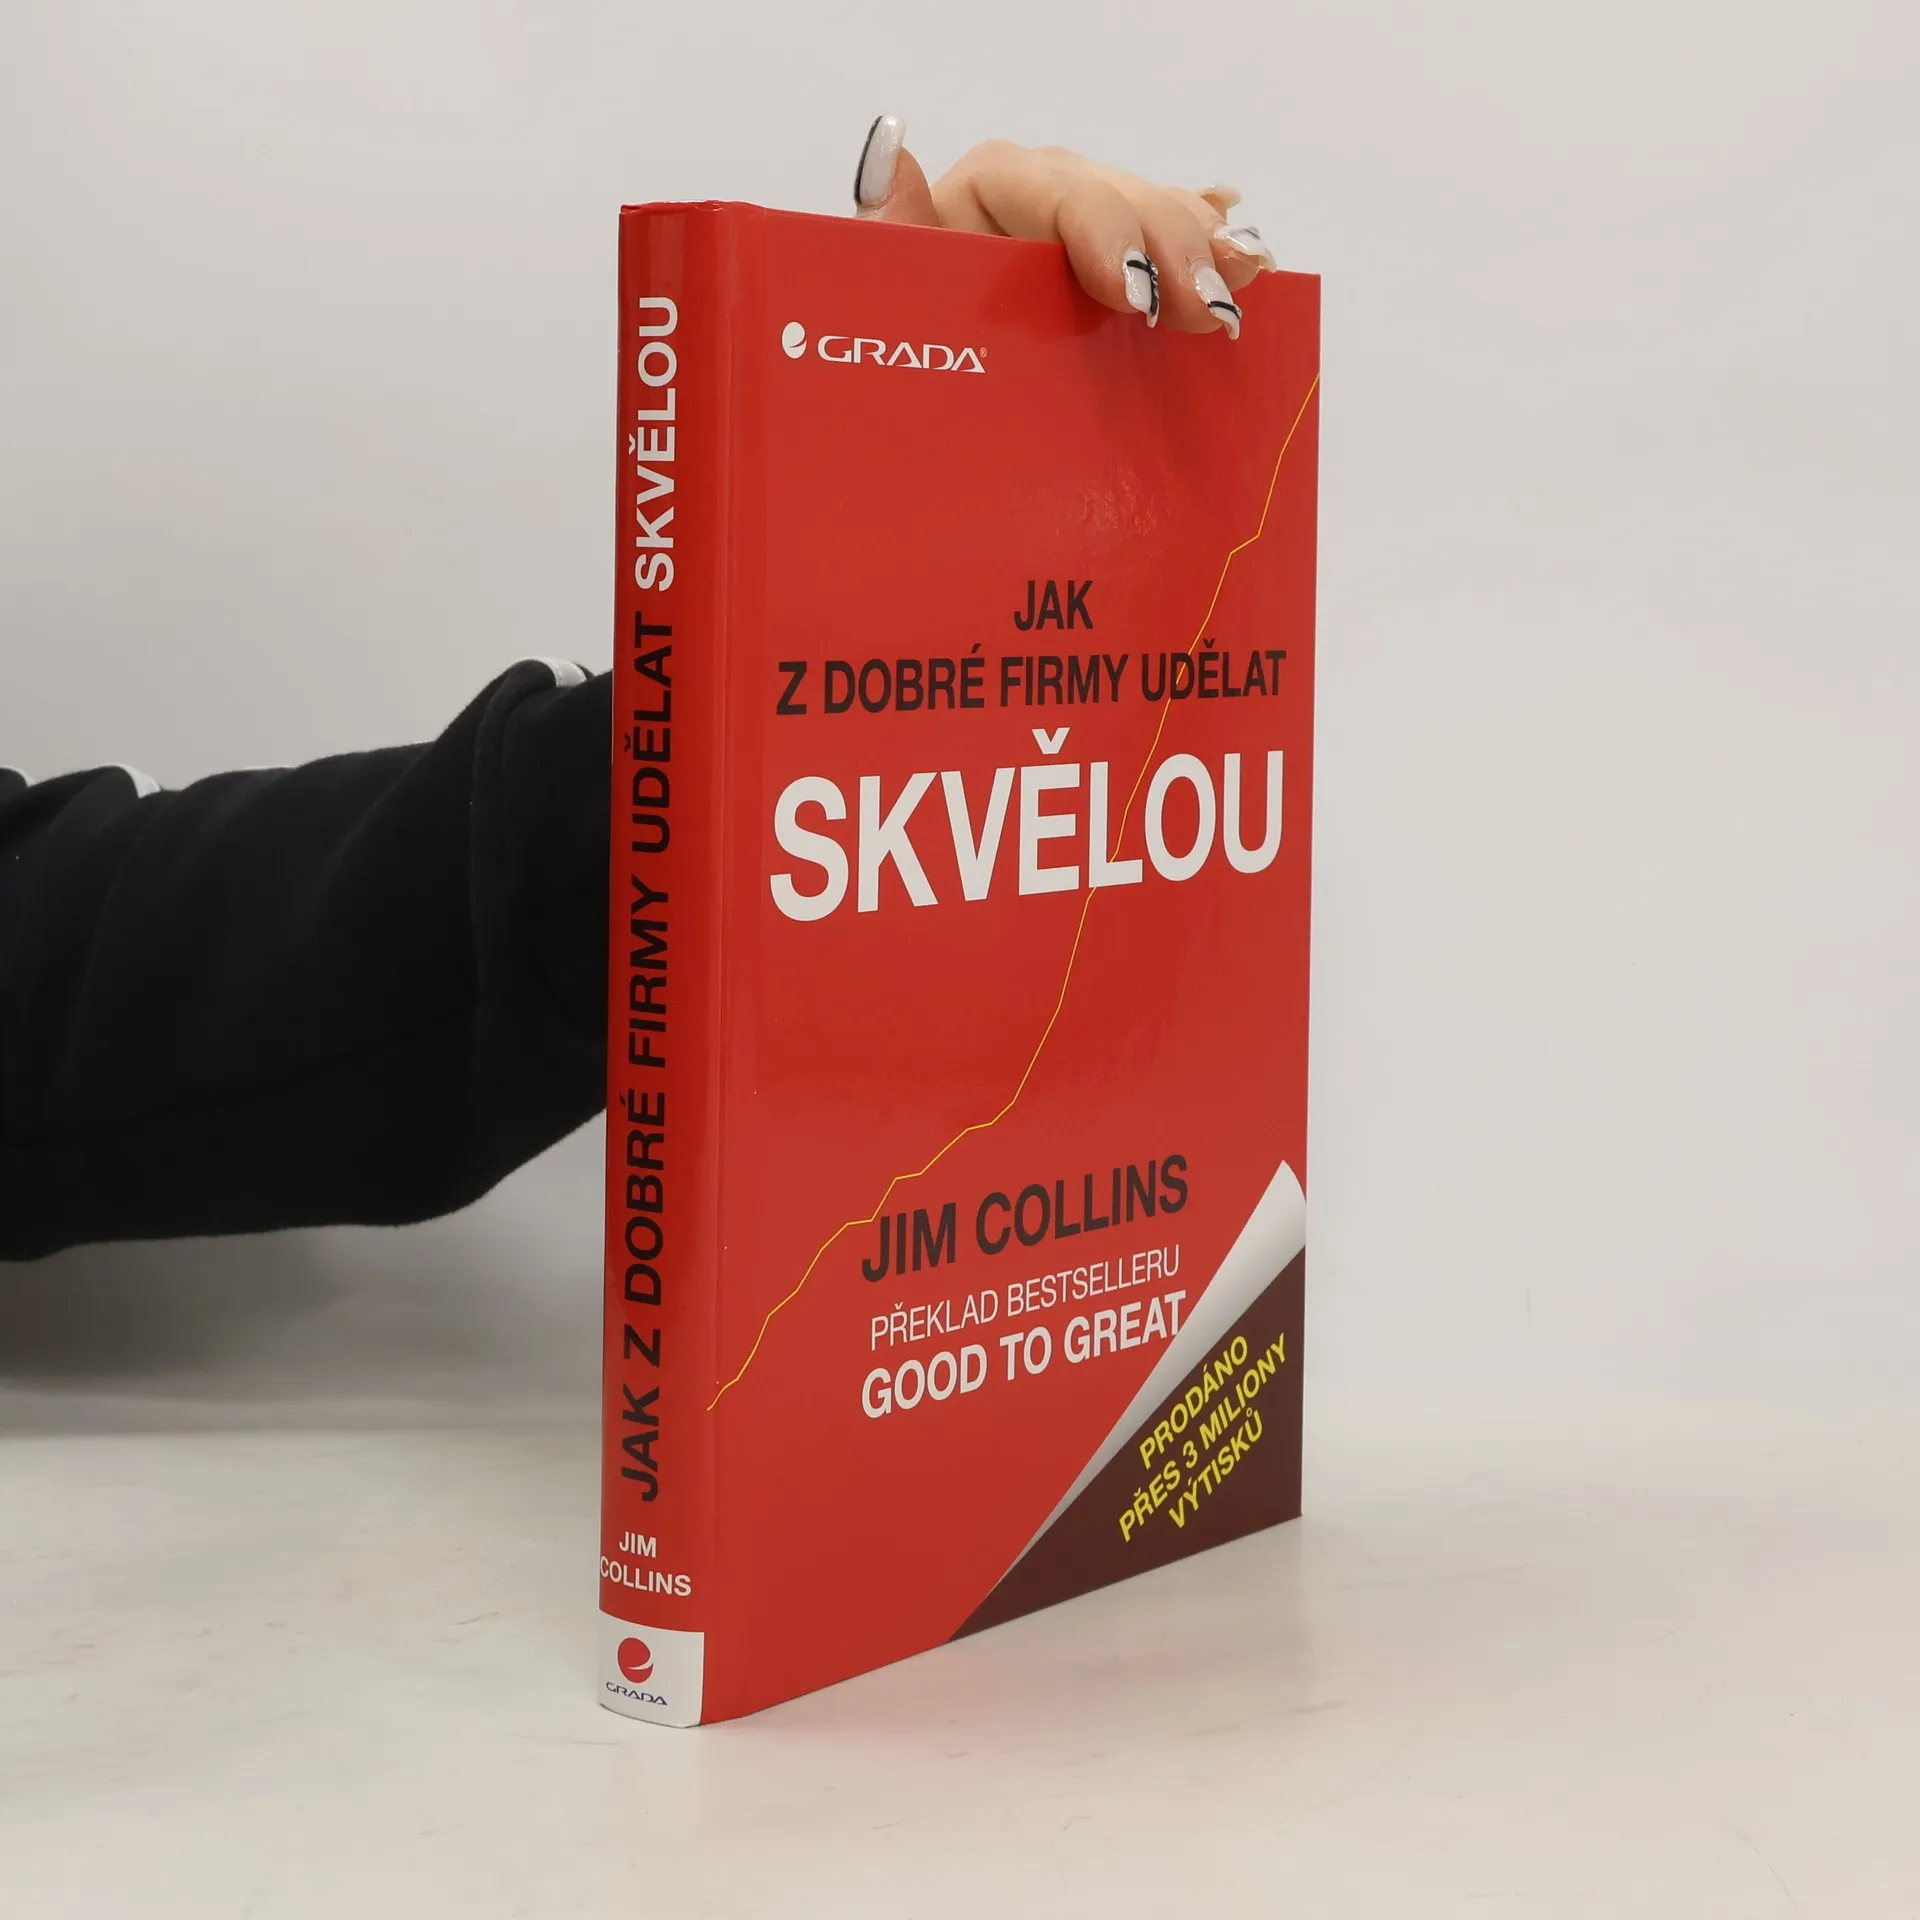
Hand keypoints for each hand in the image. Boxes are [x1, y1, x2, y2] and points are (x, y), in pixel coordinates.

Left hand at [852, 116, 1276, 339]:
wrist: (914, 449)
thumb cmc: (892, 371)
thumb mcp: (880, 306)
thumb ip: (887, 237)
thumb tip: (889, 154)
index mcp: (974, 203)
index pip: (1045, 183)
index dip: (1100, 225)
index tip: (1131, 292)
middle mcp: (1033, 211)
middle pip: (1115, 198)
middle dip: (1170, 246)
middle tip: (1206, 310)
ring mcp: (1079, 248)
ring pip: (1152, 223)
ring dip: (1204, 251)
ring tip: (1246, 282)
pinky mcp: (1110, 288)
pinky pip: (1168, 254)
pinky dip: (1210, 258)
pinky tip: (1253, 264)